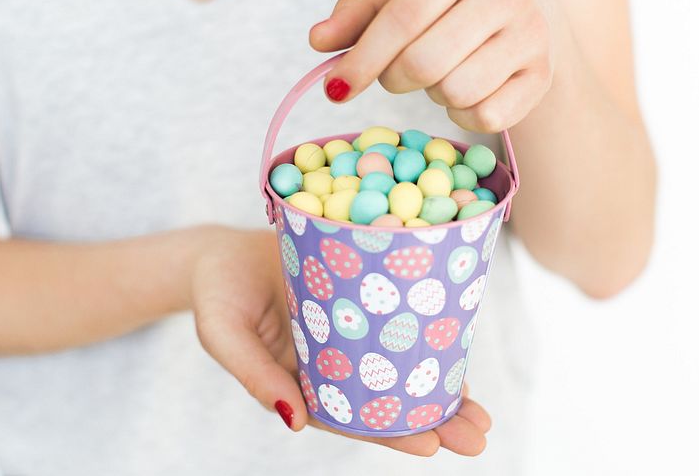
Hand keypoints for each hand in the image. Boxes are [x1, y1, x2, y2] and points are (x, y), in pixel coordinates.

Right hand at [191, 225, 491, 455]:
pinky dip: (428, 340)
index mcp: (302, 383)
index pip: (351, 418)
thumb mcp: (224, 334)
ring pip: (399, 367)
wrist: (221, 252)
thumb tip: (296, 423)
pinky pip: (398, 323)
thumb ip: (253, 376)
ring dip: (441, 391)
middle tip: (476, 436)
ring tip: (481, 414)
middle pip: (385, 401)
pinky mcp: (360, 297)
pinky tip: (458, 353)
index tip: (430, 445)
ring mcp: (349, 332)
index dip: (390, 433)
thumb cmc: (217, 294)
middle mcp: (333, 364)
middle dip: (433, 421)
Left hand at [311, 0, 565, 132]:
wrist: (531, 2)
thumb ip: (357, 9)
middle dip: (394, 78)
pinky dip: (463, 114)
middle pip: (424, 63)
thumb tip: (319, 40)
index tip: (335, 89)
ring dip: (433, 93)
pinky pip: (485, 117)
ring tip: (440, 71)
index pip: (403, 17)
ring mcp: (531, 33)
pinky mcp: (543, 75)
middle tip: (395, 72)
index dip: (363, 59)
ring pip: (456, 92)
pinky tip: (468, 89)